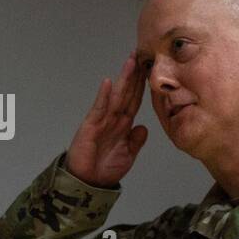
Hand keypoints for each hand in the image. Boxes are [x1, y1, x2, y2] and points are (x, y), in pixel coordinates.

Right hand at [65, 52, 148, 187]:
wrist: (89, 183)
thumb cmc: (105, 169)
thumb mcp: (128, 155)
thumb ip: (136, 141)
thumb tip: (144, 127)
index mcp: (123, 124)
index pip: (135, 100)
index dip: (142, 86)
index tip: (150, 70)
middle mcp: (113, 118)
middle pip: (127, 93)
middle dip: (134, 75)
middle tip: (141, 55)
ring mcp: (101, 120)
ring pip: (116, 96)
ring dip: (123, 79)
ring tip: (130, 62)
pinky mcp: (90, 125)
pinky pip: (99, 108)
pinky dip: (104, 96)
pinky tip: (109, 83)